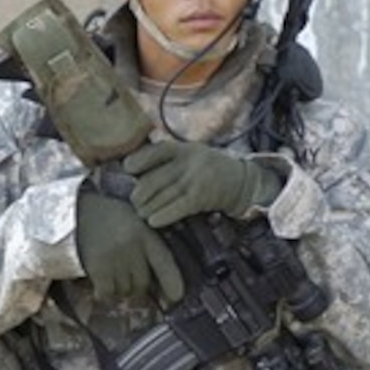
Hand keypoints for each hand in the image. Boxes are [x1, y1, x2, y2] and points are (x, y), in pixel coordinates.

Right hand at [75, 190, 183, 301]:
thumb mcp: (132, 220)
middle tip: (125, 279)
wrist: (74, 211)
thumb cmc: (106, 215)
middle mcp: (132, 247)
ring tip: (111, 276)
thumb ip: (145, 242)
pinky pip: (107, 292)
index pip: (164, 261)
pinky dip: (105, 293)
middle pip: (142, 283)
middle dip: (135, 287)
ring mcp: (115, 258)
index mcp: (145, 233)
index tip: (176, 297)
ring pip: (124, 290)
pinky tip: (100, 287)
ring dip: (119, 289)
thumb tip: (154, 278)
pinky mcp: (98, 267)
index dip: (172, 281)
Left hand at [123, 141, 281, 226]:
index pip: (155, 151)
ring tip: (140, 214)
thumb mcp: (188, 156)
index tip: (127, 170)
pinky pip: (177, 207)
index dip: (137, 161)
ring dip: (147, 208)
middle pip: (154, 178)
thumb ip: (164, 160)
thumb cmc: (206, 169)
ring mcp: (196, 177)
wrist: (242, 181)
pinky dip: (163, 215)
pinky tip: (153, 221)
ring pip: (163, 195)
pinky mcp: (202, 196)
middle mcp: (188, 160)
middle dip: (139, 194)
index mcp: (181, 148)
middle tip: (134, 203)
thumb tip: (130, 171)